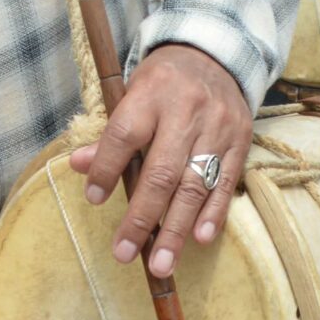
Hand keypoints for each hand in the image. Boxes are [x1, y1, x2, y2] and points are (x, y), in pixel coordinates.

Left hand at [71, 43, 253, 277]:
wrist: (216, 54)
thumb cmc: (164, 81)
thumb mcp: (131, 92)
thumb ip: (109, 133)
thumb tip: (79, 166)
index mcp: (152, 93)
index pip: (124, 135)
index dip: (107, 169)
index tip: (93, 199)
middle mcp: (187, 110)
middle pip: (162, 171)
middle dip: (142, 218)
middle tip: (125, 253)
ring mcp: (218, 127)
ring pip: (195, 185)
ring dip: (176, 229)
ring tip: (161, 264)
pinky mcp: (240, 141)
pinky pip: (226, 183)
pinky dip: (213, 214)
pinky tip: (200, 239)